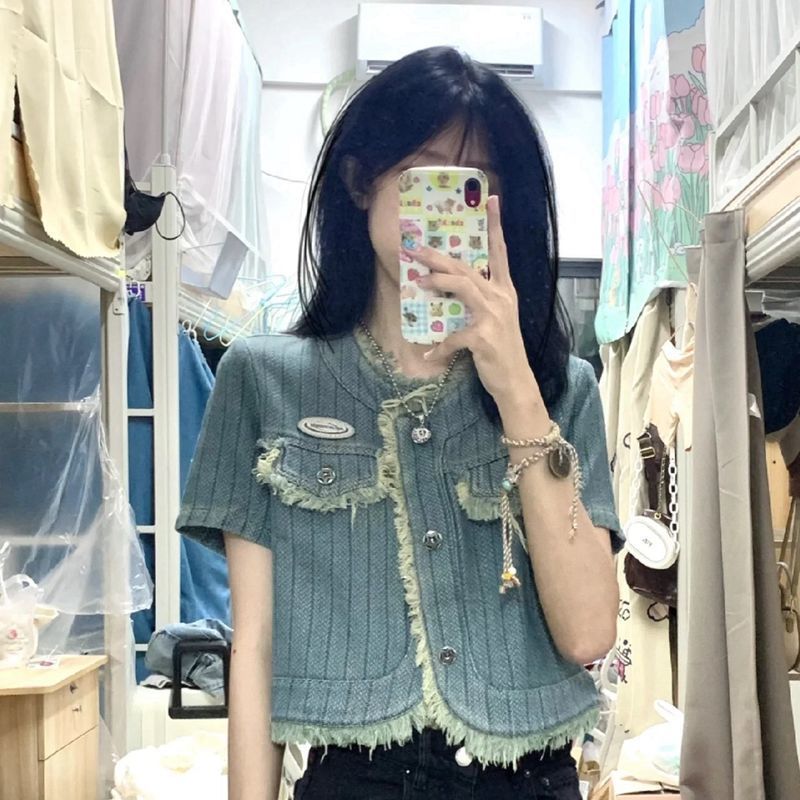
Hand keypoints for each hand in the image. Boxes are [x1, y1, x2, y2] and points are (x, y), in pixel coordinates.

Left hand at [404, 196, 540, 406]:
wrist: (515, 382)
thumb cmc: (501, 350)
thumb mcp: (494, 320)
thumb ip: (477, 302)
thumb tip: (449, 288)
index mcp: (504, 291)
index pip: (500, 253)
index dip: (495, 226)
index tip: (492, 200)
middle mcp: (501, 299)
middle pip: (468, 269)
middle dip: (441, 257)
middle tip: (417, 249)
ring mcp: (494, 317)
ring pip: (463, 287)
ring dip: (439, 281)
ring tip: (419, 280)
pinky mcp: (483, 338)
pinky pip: (454, 336)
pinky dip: (440, 345)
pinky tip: (429, 353)